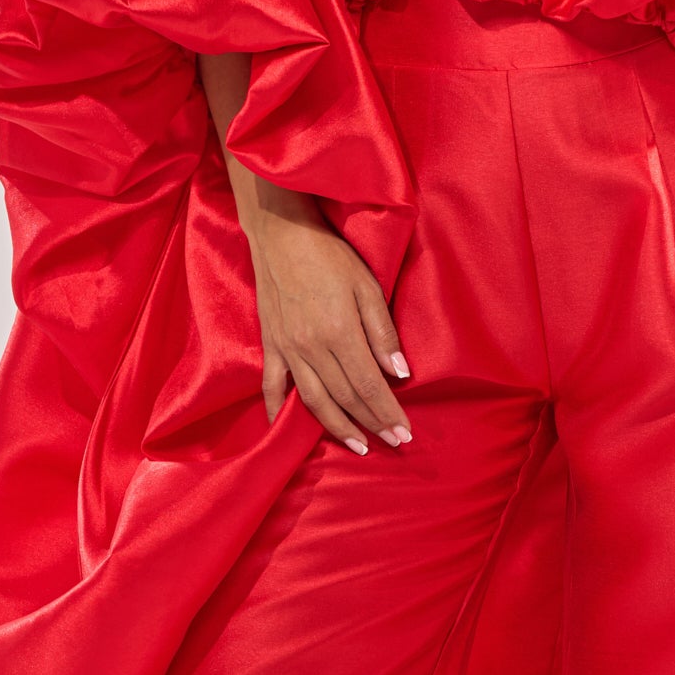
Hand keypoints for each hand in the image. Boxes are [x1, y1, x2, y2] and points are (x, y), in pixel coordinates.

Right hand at [198, 49, 411, 457]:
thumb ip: (383, 332)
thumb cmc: (329, 252)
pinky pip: (273, 384)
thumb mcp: (367, 285)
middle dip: (370, 424)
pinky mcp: (270, 343)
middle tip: (391, 443)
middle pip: (345, 397)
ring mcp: (287, 348)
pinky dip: (278, 408)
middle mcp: (311, 348)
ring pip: (313, 399)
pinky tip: (284, 427)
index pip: (369, 385)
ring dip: (336, 426)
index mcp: (339, 333)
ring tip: (356, 444)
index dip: (387, 413)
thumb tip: (400, 374)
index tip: (405, 434)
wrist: (279, 230)